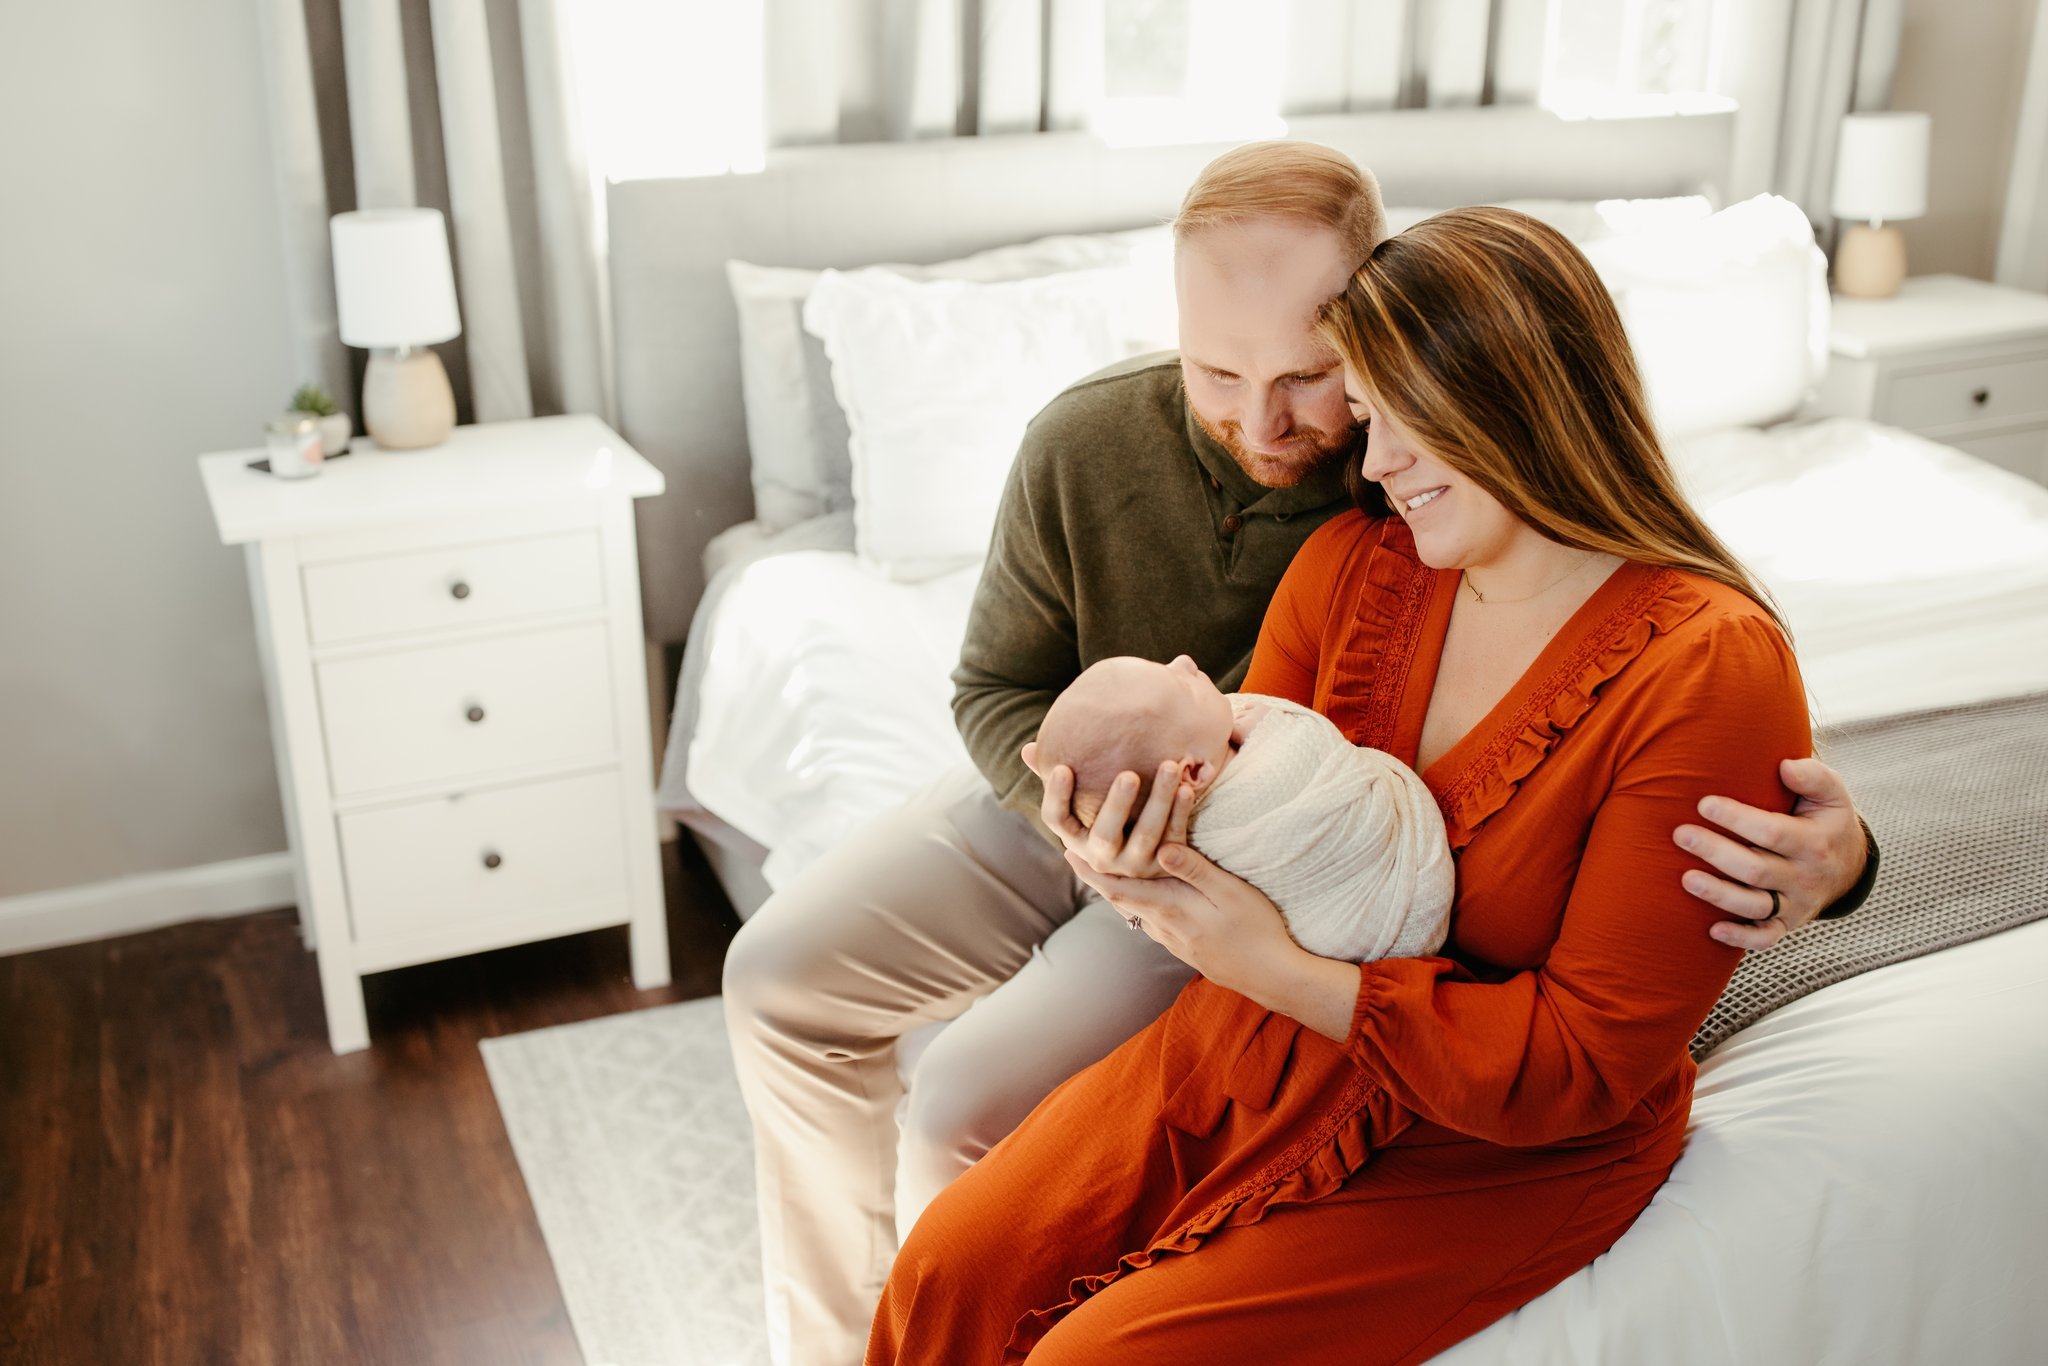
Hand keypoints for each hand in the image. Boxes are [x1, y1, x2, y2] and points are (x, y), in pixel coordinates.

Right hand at [1021, 740, 1192, 878]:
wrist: (1147, 871)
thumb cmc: (1105, 821)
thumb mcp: (1080, 808)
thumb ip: (1056, 780)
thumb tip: (1028, 749)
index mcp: (1075, 838)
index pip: (1056, 820)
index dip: (1057, 796)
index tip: (1063, 768)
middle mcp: (1101, 856)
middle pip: (1105, 834)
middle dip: (1117, 804)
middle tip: (1129, 774)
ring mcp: (1134, 864)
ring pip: (1146, 836)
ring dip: (1159, 801)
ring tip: (1171, 766)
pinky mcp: (1165, 864)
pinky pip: (1174, 837)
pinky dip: (1181, 812)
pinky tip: (1188, 787)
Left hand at [1062, 842, 1296, 995]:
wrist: (1271, 977)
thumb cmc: (1257, 929)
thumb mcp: (1231, 892)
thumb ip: (1195, 870)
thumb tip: (1160, 847)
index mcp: (1170, 908)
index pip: (1119, 887)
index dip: (1092, 870)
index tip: (1070, 852)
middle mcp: (1163, 926)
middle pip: (1119, 900)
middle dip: (1096, 877)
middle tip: (1075, 856)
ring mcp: (1172, 941)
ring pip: (1133, 912)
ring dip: (1115, 891)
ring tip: (1102, 872)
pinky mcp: (1184, 948)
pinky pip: (1149, 921)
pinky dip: (1136, 904)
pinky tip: (1142, 898)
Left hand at [1675, 757, 1865, 950]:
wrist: (1848, 864)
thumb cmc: (1824, 818)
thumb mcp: (1831, 793)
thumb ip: (1812, 776)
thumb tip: (1784, 766)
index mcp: (1815, 842)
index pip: (1772, 832)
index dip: (1737, 819)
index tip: (1704, 803)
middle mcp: (1806, 877)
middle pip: (1756, 870)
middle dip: (1716, 852)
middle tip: (1680, 834)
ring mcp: (1796, 904)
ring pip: (1754, 906)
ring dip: (1718, 894)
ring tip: (1685, 878)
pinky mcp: (1786, 924)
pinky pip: (1764, 938)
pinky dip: (1740, 938)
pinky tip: (1711, 930)